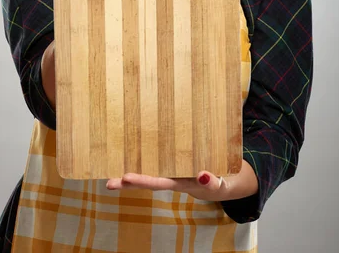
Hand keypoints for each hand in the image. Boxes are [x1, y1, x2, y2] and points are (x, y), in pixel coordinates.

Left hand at [106, 171, 228, 200]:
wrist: (228, 180)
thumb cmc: (223, 180)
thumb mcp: (220, 184)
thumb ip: (212, 182)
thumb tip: (203, 175)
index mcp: (182, 182)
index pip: (159, 182)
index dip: (143, 180)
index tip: (126, 177)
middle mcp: (174, 178)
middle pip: (149, 180)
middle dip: (130, 181)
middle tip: (110, 181)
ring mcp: (174, 171)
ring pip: (151, 172)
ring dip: (133, 173)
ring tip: (112, 175)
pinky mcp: (176, 162)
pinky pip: (158, 161)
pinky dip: (144, 159)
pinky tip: (130, 155)